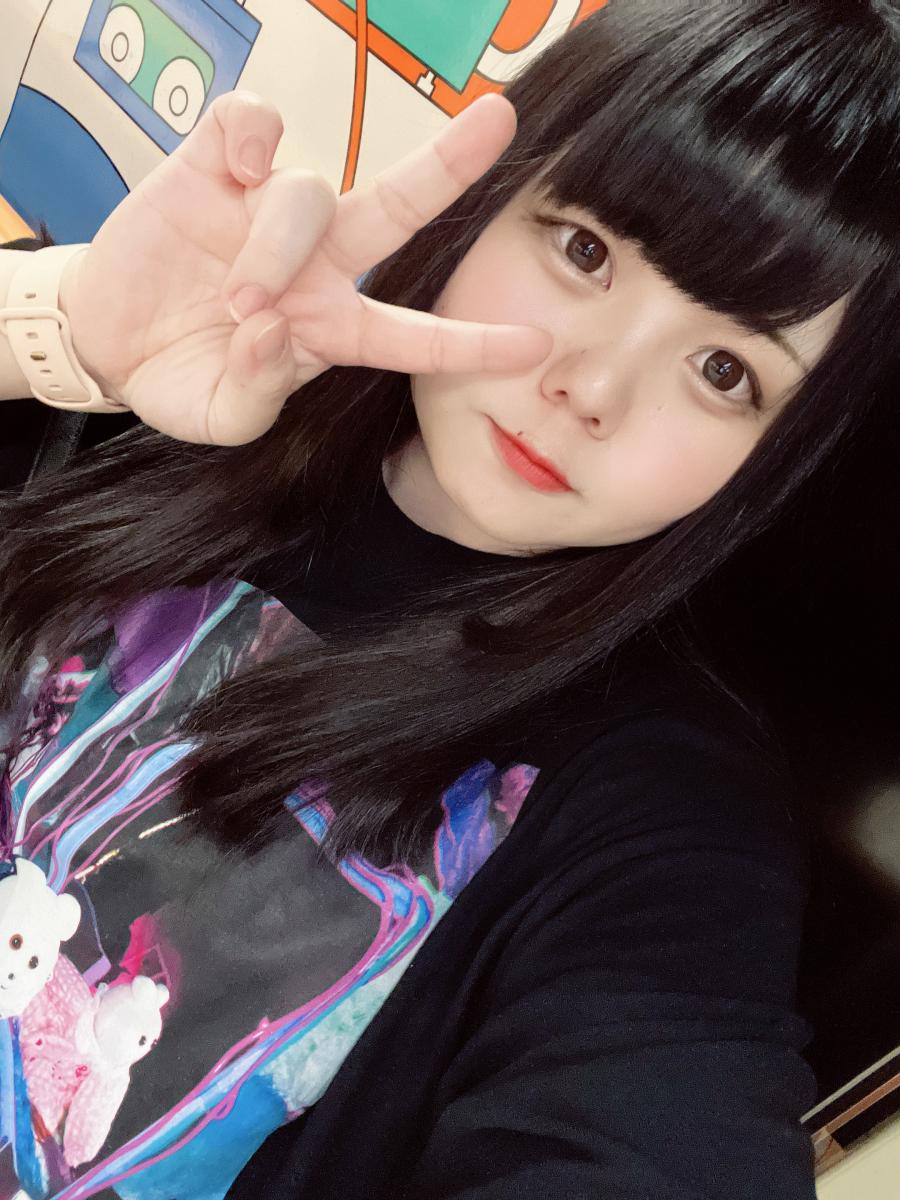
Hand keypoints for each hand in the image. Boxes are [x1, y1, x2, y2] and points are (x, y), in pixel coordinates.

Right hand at [58, 90, 549, 444]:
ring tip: (241, 298)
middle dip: (449, 164)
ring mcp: (267, 208)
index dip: (472, 343)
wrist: (109, 343)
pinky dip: (249, 136)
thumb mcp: (224, 413)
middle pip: (398, 205)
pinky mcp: (213, 167)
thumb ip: (258, 387)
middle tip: (501, 120)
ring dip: (277, 245)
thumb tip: (274, 327)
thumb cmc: (183, 379)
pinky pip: (251, 122)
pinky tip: (230, 170)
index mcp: (333, 328)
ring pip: (309, 190)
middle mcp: (318, 262)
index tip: (535, 347)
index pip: (415, 336)